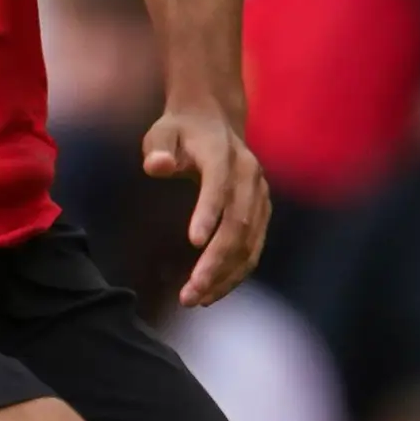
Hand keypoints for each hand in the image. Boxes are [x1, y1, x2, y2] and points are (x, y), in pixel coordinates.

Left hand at [140, 99, 267, 306]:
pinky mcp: (262, 212)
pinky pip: (254, 248)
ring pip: (250, 242)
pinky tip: (213, 292)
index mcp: (223, 153)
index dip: (209, 211)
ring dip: (226, 275)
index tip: (193, 242)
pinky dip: (236, 273)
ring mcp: (259, 195)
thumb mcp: (162, 133)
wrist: (214, 121)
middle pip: (238, 222)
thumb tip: (157, 165)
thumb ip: (158, 148)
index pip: (219, 184)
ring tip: (196, 300)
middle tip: (189, 292)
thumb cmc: (179, 132)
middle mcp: (248, 175)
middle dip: (216, 261)